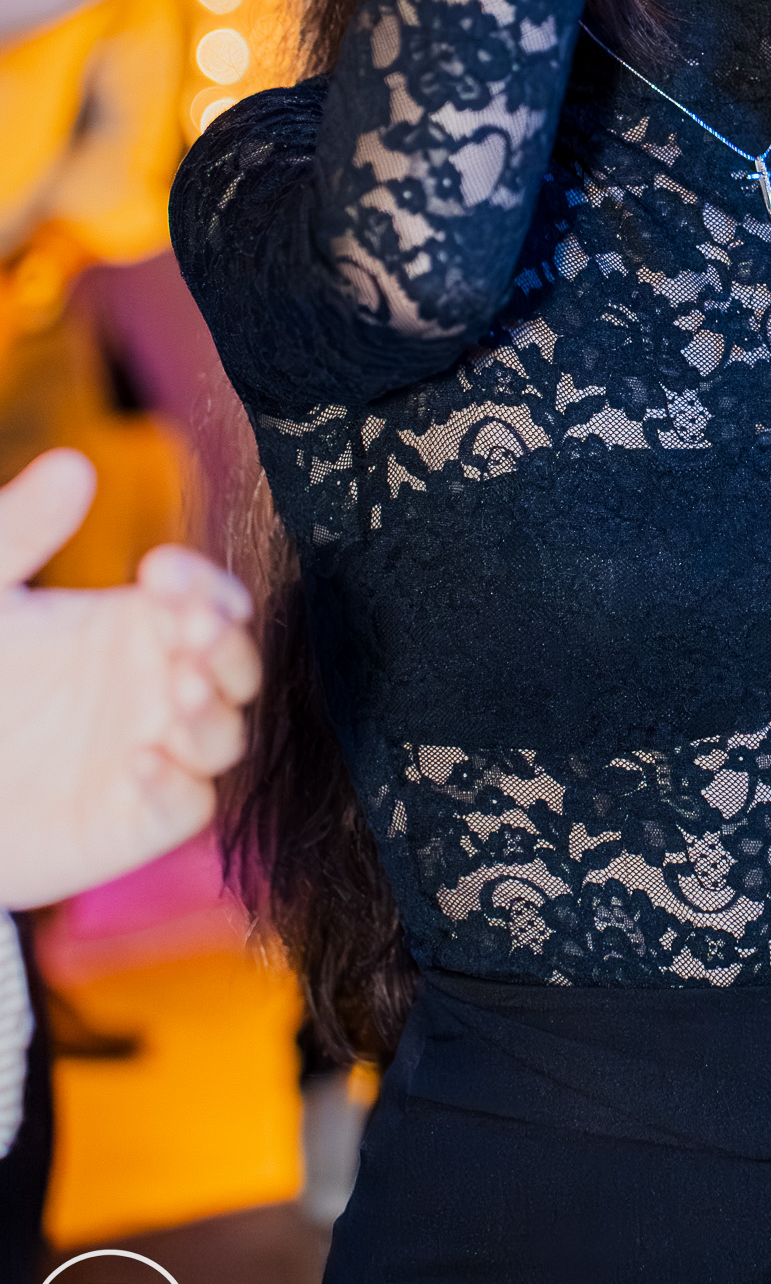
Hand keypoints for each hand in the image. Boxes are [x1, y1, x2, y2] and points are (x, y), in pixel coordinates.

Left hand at [0, 450, 259, 911]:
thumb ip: (22, 531)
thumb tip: (76, 463)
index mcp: (137, 626)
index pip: (206, 597)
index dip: (201, 583)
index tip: (159, 570)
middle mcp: (159, 687)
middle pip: (234, 662)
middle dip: (227, 643)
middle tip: (191, 628)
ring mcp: (157, 753)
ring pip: (226, 734)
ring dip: (215, 712)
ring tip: (176, 692)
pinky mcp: (138, 820)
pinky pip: (189, 807)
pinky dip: (176, 786)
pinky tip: (138, 762)